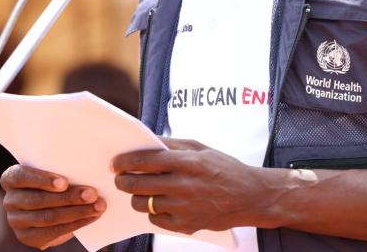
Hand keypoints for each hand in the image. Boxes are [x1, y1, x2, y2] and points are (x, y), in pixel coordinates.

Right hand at [0, 164, 105, 248]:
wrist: (48, 207)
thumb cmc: (52, 183)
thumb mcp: (52, 173)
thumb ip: (60, 172)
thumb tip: (89, 172)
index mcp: (11, 178)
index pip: (21, 176)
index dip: (42, 180)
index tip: (65, 182)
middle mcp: (9, 200)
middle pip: (39, 200)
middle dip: (69, 197)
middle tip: (92, 194)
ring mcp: (16, 220)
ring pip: (48, 217)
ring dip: (76, 212)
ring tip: (97, 206)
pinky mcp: (27, 237)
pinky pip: (53, 232)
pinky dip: (76, 224)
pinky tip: (91, 217)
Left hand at [111, 138, 276, 234]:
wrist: (250, 196)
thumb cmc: (224, 168)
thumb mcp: (201, 148)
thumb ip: (173, 145)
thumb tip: (146, 142)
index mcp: (188, 162)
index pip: (146, 160)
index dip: (126, 161)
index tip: (116, 163)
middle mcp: (184, 185)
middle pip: (138, 184)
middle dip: (123, 181)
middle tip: (120, 179)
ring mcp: (184, 207)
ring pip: (143, 204)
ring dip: (137, 197)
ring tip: (140, 192)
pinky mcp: (186, 225)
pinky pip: (155, 220)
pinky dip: (153, 212)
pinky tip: (159, 204)